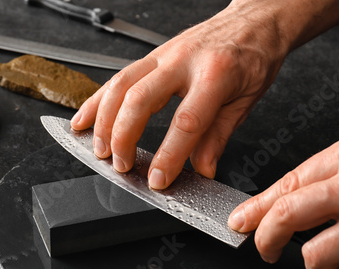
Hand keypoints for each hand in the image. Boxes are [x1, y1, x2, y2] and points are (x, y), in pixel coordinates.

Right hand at [71, 2, 289, 188]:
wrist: (253, 18)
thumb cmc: (253, 55)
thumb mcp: (245, 101)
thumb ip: (218, 137)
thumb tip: (203, 169)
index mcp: (215, 75)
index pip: (185, 122)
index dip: (168, 155)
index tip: (158, 179)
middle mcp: (183, 61)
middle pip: (139, 99)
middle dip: (123, 137)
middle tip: (121, 165)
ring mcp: (163, 56)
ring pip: (121, 85)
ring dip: (103, 121)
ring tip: (98, 149)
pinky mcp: (152, 56)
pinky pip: (117, 77)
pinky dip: (97, 100)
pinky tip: (85, 118)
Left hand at [229, 139, 338, 268]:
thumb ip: (317, 180)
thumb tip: (270, 207)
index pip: (285, 186)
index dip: (255, 210)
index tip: (236, 223)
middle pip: (287, 216)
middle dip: (267, 239)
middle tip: (267, 251)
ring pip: (315, 256)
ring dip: (314, 268)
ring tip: (324, 263)